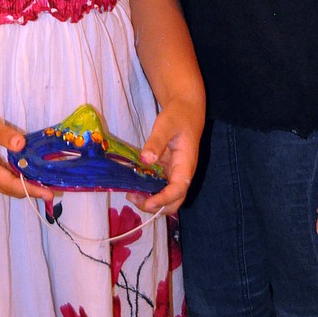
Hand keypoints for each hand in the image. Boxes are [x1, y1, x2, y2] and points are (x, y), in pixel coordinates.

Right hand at [0, 97, 53, 202]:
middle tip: (56, 190)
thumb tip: (21, 145)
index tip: (50, 193)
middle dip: (32, 190)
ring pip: (8, 182)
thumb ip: (2, 134)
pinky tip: (29, 169)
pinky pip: (4, 173)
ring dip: (26, 184)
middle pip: (11, 188)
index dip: (32, 189)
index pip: (11, 185)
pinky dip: (18, 174)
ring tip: (47, 183)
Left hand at [130, 97, 202, 214]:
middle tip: (133, 197)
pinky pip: (160, 186)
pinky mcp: (168, 170)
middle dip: (155, 206)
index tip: (147, 203)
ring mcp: (175, 173)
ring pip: (166, 197)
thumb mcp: (166, 124)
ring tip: (131, 193)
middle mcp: (182, 174)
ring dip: (150, 200)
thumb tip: (146, 160)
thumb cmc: (178, 116)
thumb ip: (156, 142)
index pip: (178, 190)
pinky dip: (149, 189)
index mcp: (186, 165)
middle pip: (174, 201)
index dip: (163, 200)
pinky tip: (135, 184)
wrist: (186, 110)